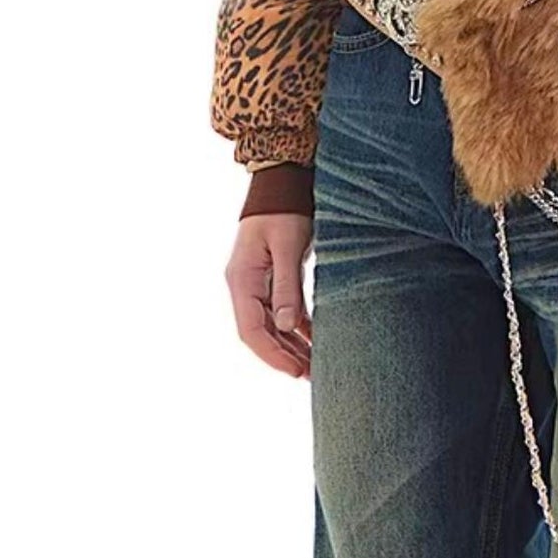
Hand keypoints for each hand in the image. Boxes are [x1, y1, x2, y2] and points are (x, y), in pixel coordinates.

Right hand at [227, 211, 313, 376]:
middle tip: (312, 376)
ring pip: (271, 327)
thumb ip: (286, 286)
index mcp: (241, 279)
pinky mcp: (271, 281)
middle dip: (284, 357)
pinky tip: (315, 343)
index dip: (272, 355)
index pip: (251, 330)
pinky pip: (282, 314)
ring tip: (315, 367)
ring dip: (291, 347)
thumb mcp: (288, 246)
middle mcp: (244, 286)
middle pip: (260, 333)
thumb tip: (288, 326)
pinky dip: (297, 330)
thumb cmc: (284, 209)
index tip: (295, 372)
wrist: (281, 181)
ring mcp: (256, 285)